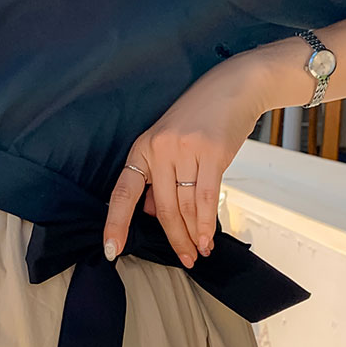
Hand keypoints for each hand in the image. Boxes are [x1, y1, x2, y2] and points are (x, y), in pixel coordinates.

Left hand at [103, 55, 268, 266]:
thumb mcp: (169, 143)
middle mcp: (158, 150)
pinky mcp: (211, 152)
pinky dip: (205, 223)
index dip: (116, 224)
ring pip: (185, 206)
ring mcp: (184, 150)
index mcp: (142, 149)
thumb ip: (159, 177)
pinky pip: (206, 199)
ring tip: (200, 251)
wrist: (234, 87)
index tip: (111, 250)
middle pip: (161, 208)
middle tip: (184, 259)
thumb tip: (151, 212)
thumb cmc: (201, 117)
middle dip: (173, 239)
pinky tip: (207, 238)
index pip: (122, 193)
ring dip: (192, 234)